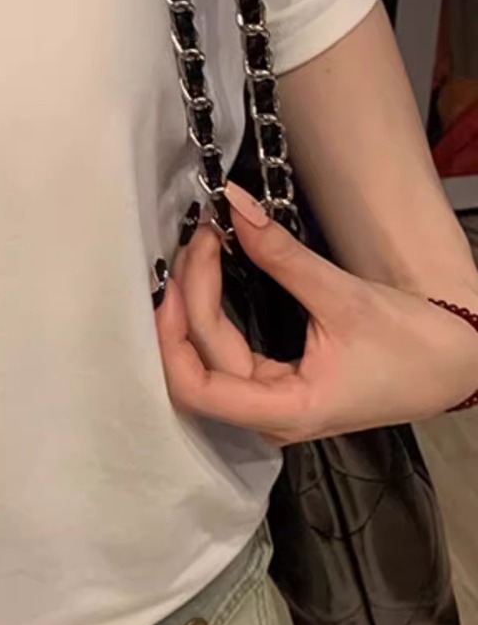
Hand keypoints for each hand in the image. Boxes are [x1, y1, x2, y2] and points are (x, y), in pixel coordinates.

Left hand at [154, 183, 477, 441]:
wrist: (454, 364)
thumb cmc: (411, 344)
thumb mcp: (343, 296)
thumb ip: (281, 255)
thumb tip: (237, 207)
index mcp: (287, 411)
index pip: (198, 388)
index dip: (174, 331)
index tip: (180, 273)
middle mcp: (270, 417)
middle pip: (200, 363)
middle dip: (189, 298)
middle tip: (200, 239)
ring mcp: (271, 404)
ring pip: (208, 358)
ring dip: (195, 304)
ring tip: (199, 251)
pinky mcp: (277, 385)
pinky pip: (226, 354)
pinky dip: (212, 314)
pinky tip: (208, 280)